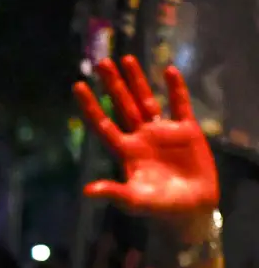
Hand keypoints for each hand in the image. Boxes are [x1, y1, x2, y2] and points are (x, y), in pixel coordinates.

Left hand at [75, 56, 218, 231]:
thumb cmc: (159, 208)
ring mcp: (162, 132)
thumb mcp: (134, 201)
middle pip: (122, 105)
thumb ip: (113, 192)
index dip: (90, 106)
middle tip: (101, 62)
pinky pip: (180, 105)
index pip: (102, 124)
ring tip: (126, 58)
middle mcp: (140, 136)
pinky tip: (168, 70)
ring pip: (147, 100)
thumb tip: (87, 191)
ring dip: (137, 80)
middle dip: (112, 84)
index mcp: (125, 150)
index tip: (77, 85)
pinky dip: (175, 88)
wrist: (191, 209)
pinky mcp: (186, 131)